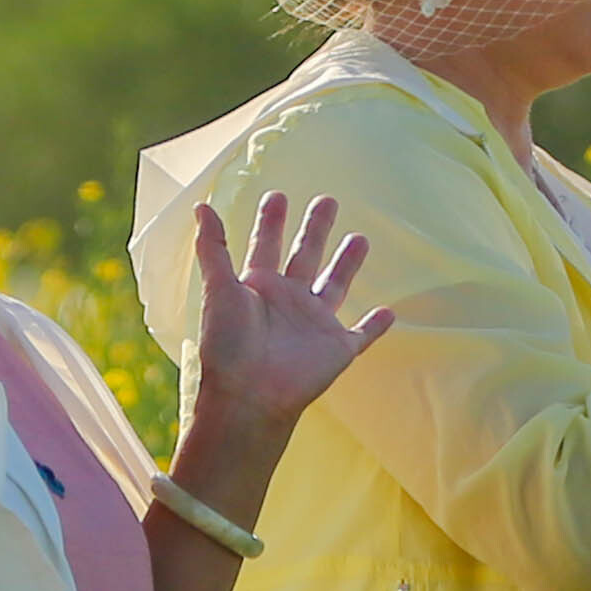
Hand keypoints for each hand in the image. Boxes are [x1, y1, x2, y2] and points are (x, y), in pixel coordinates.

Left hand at [185, 190, 394, 437]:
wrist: (250, 395)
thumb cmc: (228, 344)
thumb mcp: (218, 289)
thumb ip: (213, 248)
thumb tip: (201, 206)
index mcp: (258, 285)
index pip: (265, 244)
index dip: (270, 221)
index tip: (278, 195)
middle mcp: (288, 299)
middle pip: (305, 255)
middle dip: (315, 228)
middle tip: (327, 201)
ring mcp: (314, 323)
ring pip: (336, 285)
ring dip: (347, 263)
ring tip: (360, 238)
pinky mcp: (337, 348)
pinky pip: (361, 334)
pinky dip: (376, 326)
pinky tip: (389, 312)